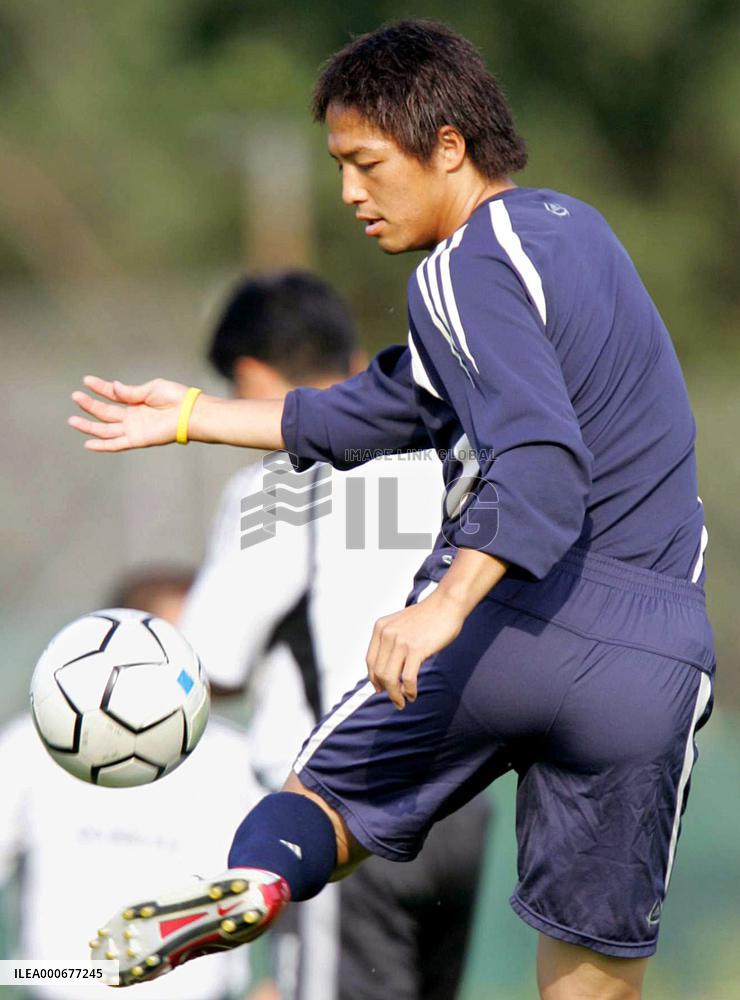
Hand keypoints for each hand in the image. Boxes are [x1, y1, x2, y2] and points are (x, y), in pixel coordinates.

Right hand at [69, 375, 188, 450]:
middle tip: (75, 396)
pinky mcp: (138, 439)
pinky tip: (87, 443)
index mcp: (137, 401)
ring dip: (89, 425)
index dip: (99, 388)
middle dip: (90, 405)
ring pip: (106, 429)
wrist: (190, 412)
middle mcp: (133, 416)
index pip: (113, 395)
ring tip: (72, 419)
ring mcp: (134, 428)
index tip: (86, 380)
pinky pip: (117, 444)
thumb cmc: (176, 398)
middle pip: (106, 412)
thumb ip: (130, 391)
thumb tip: (112, 386)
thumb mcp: (151, 389)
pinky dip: (102, 445)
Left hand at [366, 590, 465, 709]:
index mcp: (381, 628)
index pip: (370, 661)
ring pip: (390, 678)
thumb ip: (392, 641)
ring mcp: (401, 641)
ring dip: (396, 695)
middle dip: (386, 690)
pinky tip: (413, 694)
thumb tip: (390, 670)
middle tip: (395, 700)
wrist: (446, 604)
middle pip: (379, 672)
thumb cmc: (428, 616)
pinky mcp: (416, 649)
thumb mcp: (401, 625)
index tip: (380, 688)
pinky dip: (409, 690)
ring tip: (403, 702)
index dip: (374, 678)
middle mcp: (387, 634)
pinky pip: (408, 678)